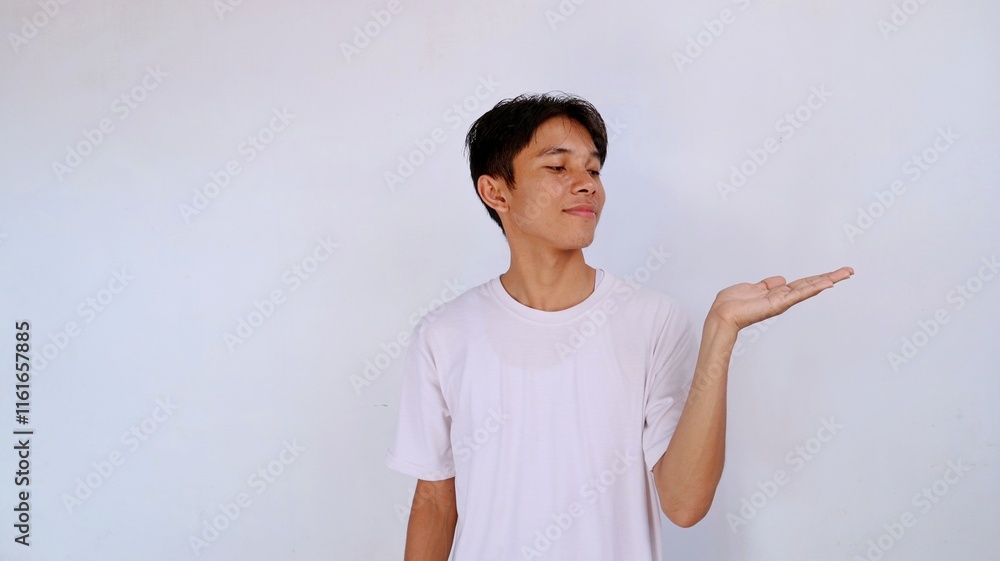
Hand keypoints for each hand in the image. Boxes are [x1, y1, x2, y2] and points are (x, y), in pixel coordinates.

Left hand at [708, 266, 853, 331]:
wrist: (722, 313)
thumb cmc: (732, 303)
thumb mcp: (752, 288)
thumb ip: (767, 284)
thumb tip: (780, 279)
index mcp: (777, 293)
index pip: (802, 284)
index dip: (818, 278)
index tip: (834, 273)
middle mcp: (783, 298)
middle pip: (811, 285)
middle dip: (830, 278)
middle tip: (850, 271)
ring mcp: (783, 301)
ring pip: (809, 288)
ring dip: (827, 280)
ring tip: (845, 274)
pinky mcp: (779, 304)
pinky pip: (799, 294)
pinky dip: (813, 288)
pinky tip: (826, 283)